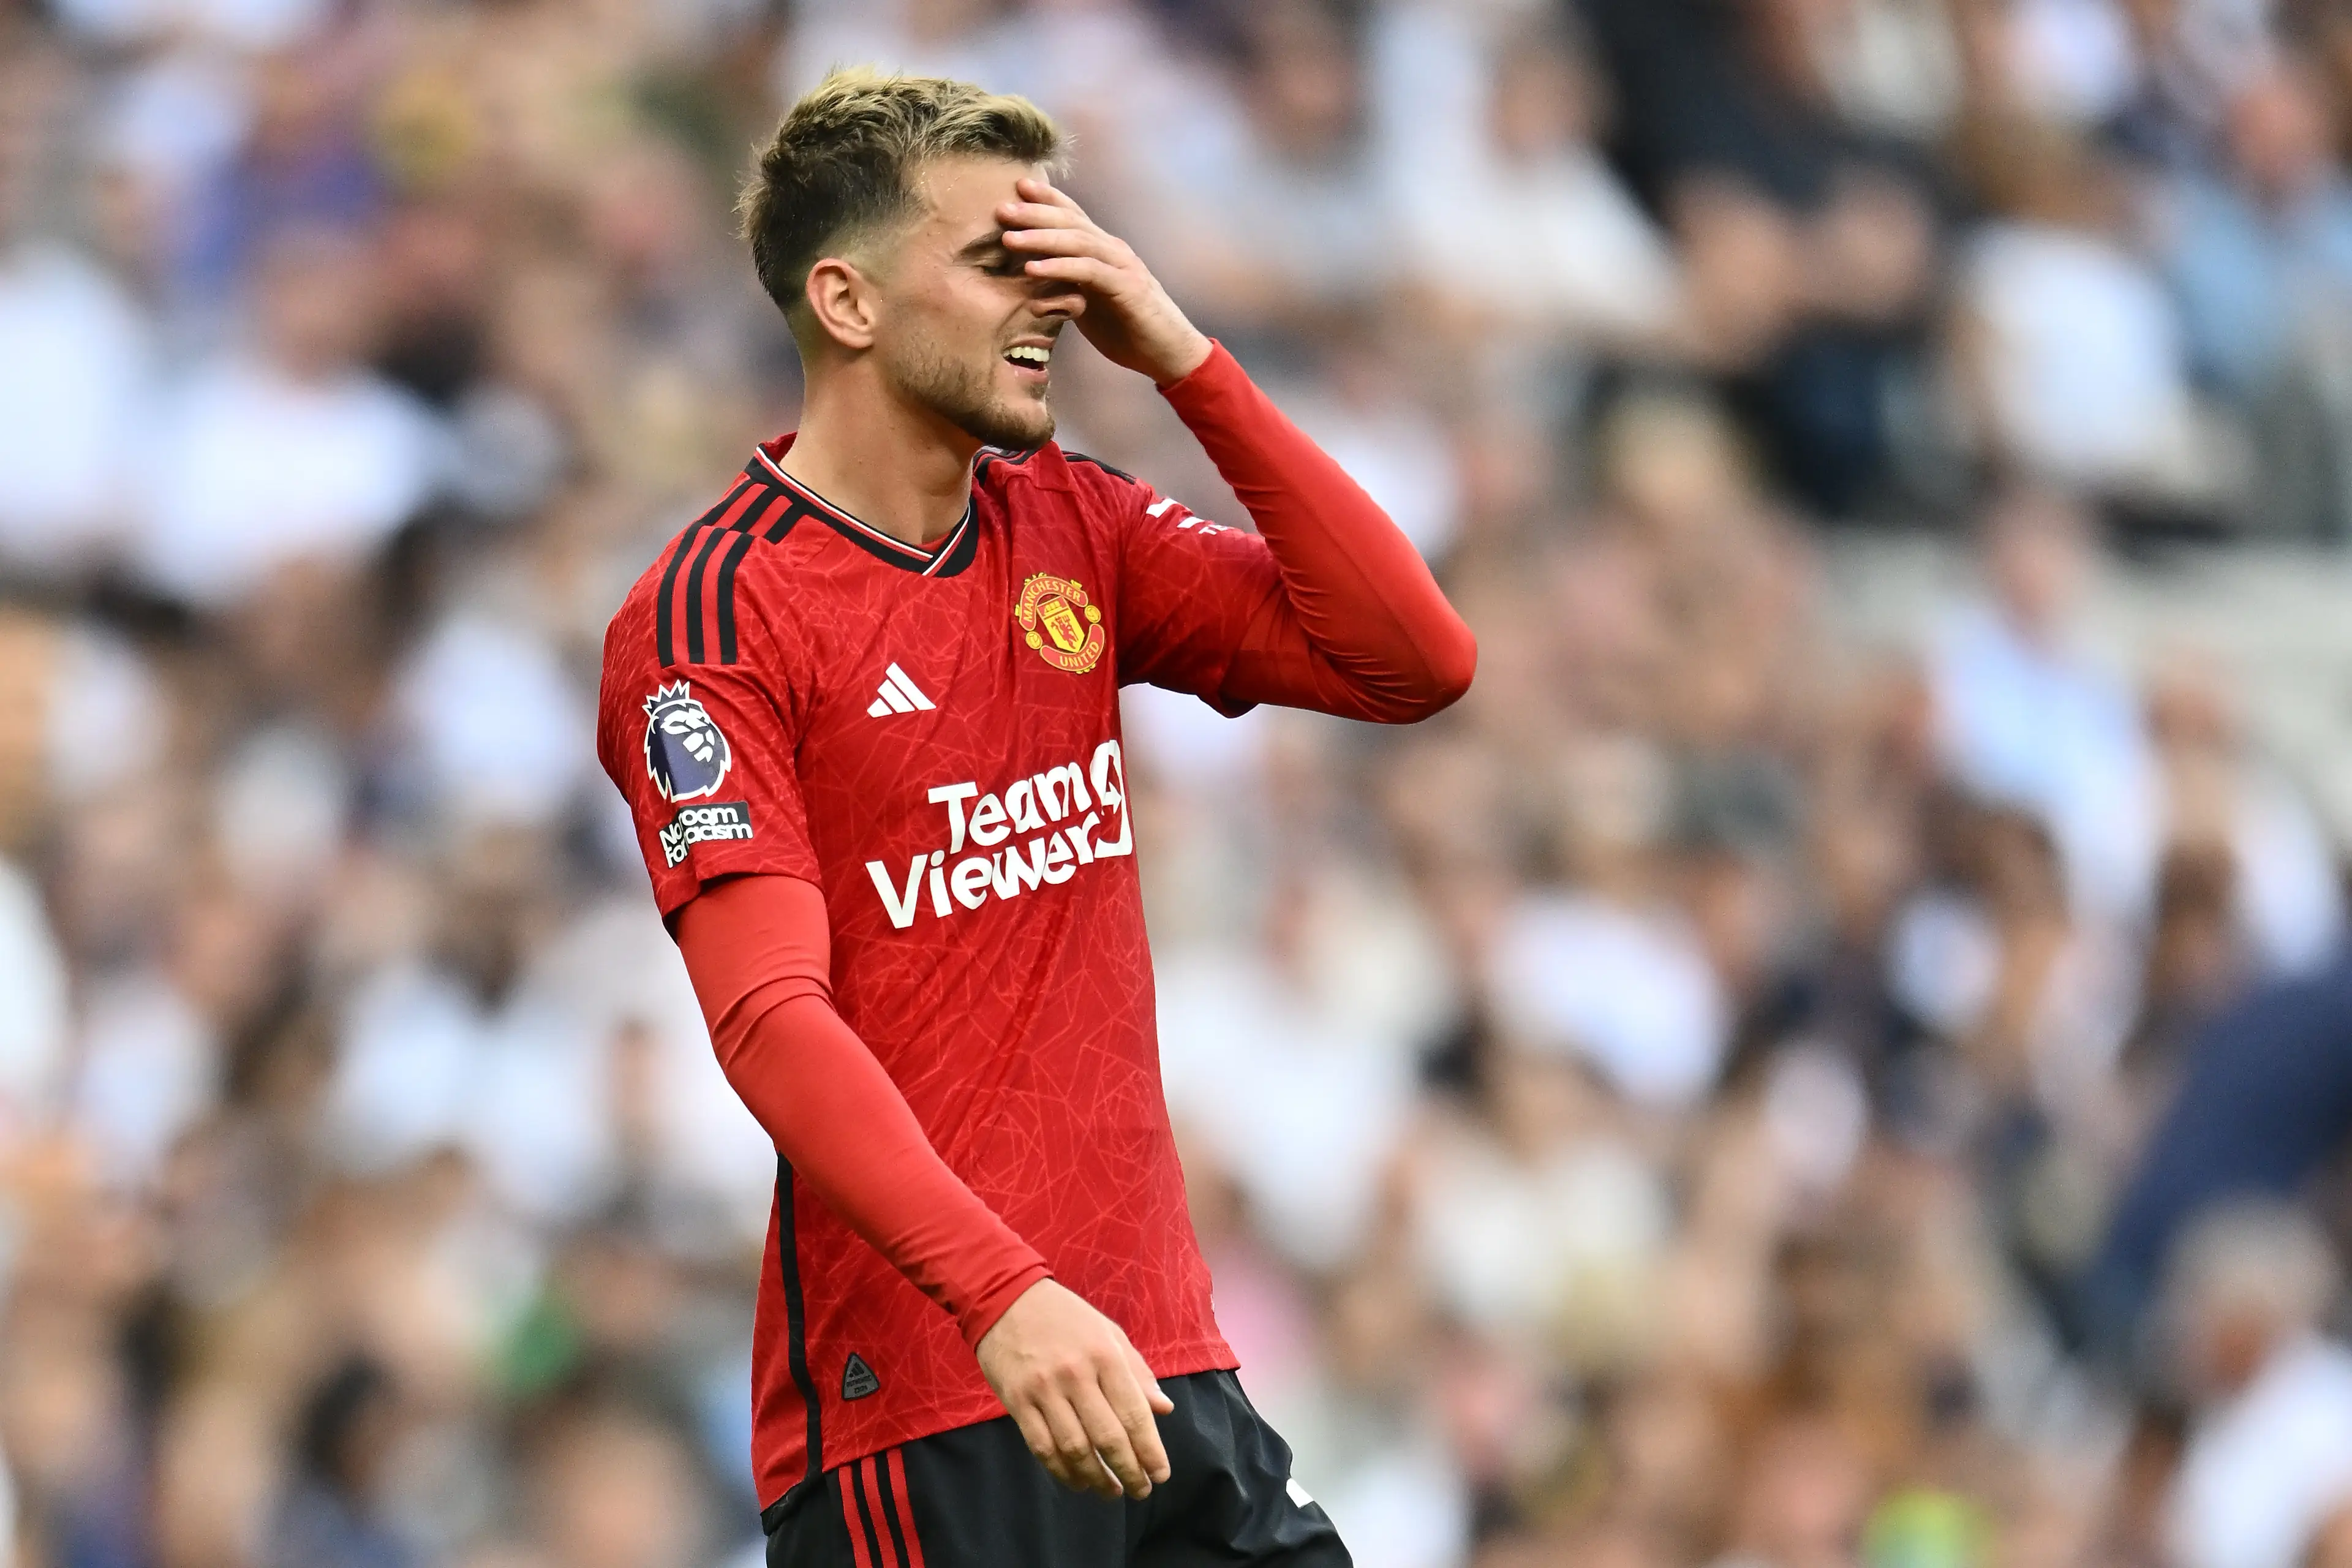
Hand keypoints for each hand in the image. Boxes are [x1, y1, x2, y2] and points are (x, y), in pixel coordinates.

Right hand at [974, 1278, 1174, 1499]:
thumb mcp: (1108, 1332)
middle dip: (1129, 1472)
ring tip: (1110, 1491)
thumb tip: (1163, 1409)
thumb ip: (1137, 1371)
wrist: (1004, 1296)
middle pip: (1108, 1438)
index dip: (1150, 1450)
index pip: (1134, 1414)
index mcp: (1105, 1356)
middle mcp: (1076, 1375)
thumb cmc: (1064, 1315)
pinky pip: (1042, 1448)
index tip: (1160, 1474)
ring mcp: (1044, 1390)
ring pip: (1075, 1450)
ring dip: (1096, 1479)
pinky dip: (1061, 1472)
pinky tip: (1076, 1482)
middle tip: (1140, 1490)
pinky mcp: (1016, 1402)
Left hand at [998, 178, 1211, 386]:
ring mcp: (1122, 266)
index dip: (1048, 199)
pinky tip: (1033, 269)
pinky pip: (1088, 271)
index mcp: (1105, 251)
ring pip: (1078, 241)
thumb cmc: (1128, 331)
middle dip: (1035, 213)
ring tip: (1008, 239)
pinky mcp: (1127, 288)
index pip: (1074, 216)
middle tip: (1001, 209)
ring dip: (1041, 238)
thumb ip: (1066, 289)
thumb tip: (1033, 286)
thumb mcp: (1089, 305)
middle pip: (1071, 222)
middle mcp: (1114, 251)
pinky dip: (1059, 267)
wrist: (1170, 354)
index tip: (1017, 187)